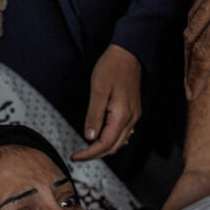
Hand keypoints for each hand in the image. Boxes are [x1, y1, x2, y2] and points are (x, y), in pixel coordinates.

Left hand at [71, 45, 141, 161]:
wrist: (128, 54)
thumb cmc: (111, 68)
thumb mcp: (98, 90)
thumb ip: (94, 115)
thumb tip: (89, 137)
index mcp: (122, 115)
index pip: (105, 143)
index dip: (90, 153)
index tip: (75, 156)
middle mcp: (131, 119)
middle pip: (114, 147)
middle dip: (96, 154)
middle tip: (78, 156)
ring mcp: (134, 116)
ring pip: (120, 142)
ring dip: (104, 149)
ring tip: (87, 150)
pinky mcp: (133, 111)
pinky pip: (123, 133)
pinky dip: (111, 141)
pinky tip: (101, 138)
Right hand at [183, 0, 209, 99]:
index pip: (206, 48)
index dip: (196, 75)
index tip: (192, 94)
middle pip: (193, 31)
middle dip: (188, 62)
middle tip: (189, 85)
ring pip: (195, 12)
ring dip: (191, 40)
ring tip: (195, 63)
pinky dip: (200, 18)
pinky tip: (207, 31)